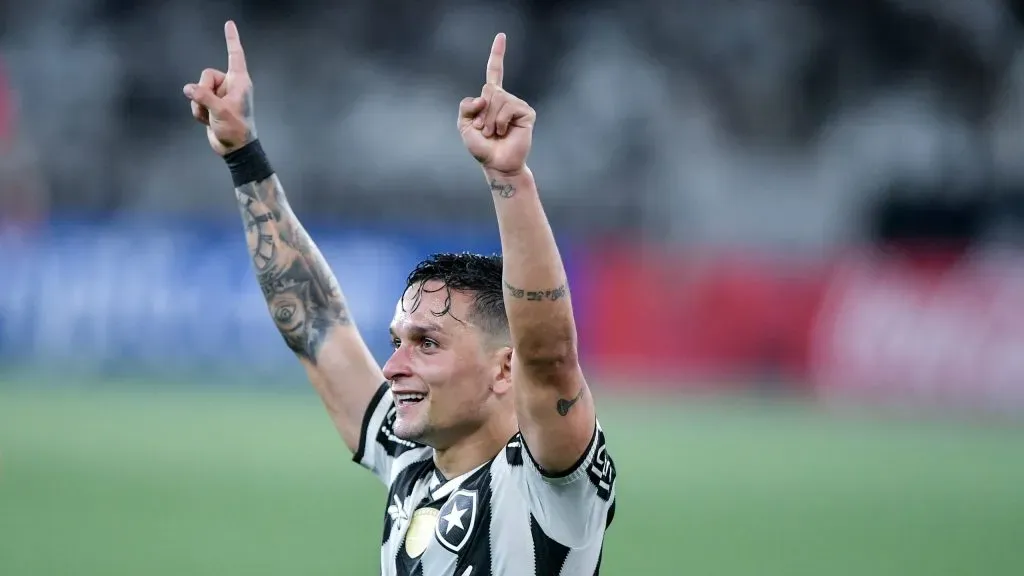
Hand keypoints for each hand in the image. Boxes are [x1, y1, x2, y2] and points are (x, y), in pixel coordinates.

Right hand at [183, 21, 255, 155]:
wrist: (234, 149)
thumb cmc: (236, 128)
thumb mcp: (220, 111)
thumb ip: (203, 97)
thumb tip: (188, 88)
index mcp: (239, 82)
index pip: (235, 55)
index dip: (231, 39)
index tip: (229, 23)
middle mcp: (230, 85)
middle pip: (206, 75)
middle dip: (203, 92)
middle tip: (212, 108)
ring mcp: (220, 95)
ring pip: (198, 90)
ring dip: (199, 106)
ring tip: (211, 118)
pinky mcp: (212, 105)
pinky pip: (196, 101)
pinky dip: (198, 113)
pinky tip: (208, 122)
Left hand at [458, 34, 535, 175]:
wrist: (497, 164)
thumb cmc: (482, 147)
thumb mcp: (464, 125)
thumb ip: (466, 106)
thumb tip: (484, 96)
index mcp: (491, 99)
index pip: (495, 71)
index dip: (497, 54)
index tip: (501, 36)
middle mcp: (506, 98)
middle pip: (489, 90)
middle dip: (482, 113)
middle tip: (485, 130)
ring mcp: (517, 105)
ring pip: (497, 100)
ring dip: (490, 120)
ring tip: (495, 134)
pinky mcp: (527, 113)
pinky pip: (508, 108)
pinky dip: (501, 122)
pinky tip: (505, 132)